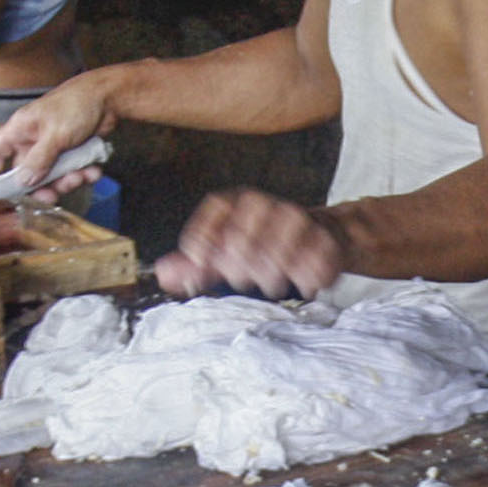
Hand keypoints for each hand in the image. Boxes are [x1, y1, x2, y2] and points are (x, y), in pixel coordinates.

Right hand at [0, 80, 115, 197]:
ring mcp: (52, 146)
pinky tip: (93, 171)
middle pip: (27, 172)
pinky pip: (71, 171)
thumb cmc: (77, 104)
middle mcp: (33, 139)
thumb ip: (38, 159)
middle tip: (53, 196)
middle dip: (42, 186)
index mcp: (21, 129)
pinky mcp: (71, 151)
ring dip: (67, 180)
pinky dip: (82, 173)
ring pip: (52, 175)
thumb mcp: (56, 134)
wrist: (110, 97)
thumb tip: (24, 181)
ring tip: (82, 175)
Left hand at [157, 190, 346, 299]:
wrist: (316, 236)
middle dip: (238, 261)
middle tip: (240, 278)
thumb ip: (194, 265)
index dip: (204, 234)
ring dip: (273, 270)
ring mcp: (298, 219)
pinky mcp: (325, 238)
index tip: (199, 261)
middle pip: (246, 232)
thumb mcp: (224, 253)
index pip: (218, 207)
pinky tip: (301, 284)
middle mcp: (267, 205)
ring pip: (281, 244)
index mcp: (239, 203)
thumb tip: (162, 273)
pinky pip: (316, 257)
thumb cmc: (261, 246)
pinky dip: (307, 275)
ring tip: (270, 283)